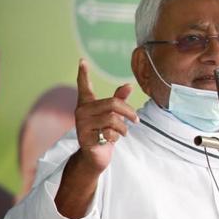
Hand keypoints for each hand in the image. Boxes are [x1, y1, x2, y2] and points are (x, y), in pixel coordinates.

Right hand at [75, 59, 138, 173]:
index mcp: (87, 105)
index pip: (84, 87)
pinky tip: (112, 140)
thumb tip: (129, 85)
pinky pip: (109, 133)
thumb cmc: (103, 133)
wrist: (94, 157)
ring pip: (113, 119)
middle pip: (112, 104)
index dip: (83, 74)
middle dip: (129, 112)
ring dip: (123, 128)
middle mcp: (81, 112)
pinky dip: (116, 137)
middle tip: (137, 120)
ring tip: (122, 133)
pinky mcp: (85, 138)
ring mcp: (82, 125)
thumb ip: (119, 101)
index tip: (82, 60)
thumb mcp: (113, 116)